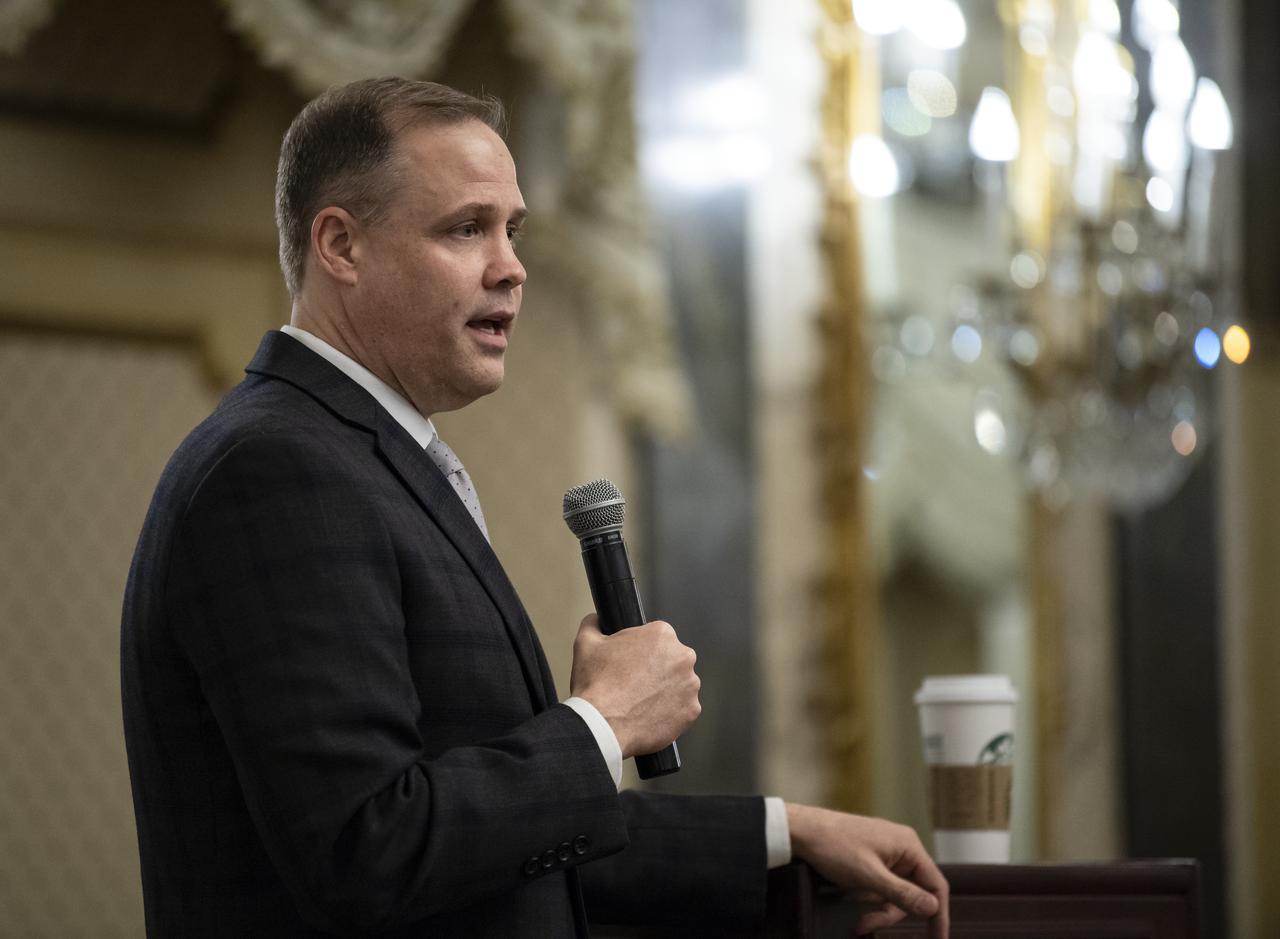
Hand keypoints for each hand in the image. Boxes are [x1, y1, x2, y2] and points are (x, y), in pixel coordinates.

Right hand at [569, 614, 699, 757]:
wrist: (603, 726)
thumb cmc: (597, 685)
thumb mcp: (585, 643)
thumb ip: (593, 624)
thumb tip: (595, 620)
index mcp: (662, 635)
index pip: (656, 638)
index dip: (640, 651)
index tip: (631, 663)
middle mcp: (682, 657)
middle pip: (671, 660)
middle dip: (656, 670)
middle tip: (634, 683)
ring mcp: (690, 685)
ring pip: (679, 685)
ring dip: (664, 691)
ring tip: (640, 702)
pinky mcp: (691, 711)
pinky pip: (682, 709)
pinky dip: (669, 713)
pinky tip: (649, 715)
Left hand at [786, 803, 948, 937]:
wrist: (801, 830)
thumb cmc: (833, 846)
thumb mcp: (869, 877)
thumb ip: (902, 894)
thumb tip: (933, 907)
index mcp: (908, 846)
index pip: (936, 885)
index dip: (938, 914)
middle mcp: (902, 847)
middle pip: (912, 893)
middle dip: (891, 913)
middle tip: (867, 926)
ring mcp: (886, 852)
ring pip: (894, 892)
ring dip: (876, 908)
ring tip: (856, 918)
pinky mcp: (872, 857)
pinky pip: (881, 885)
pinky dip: (869, 898)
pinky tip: (852, 899)